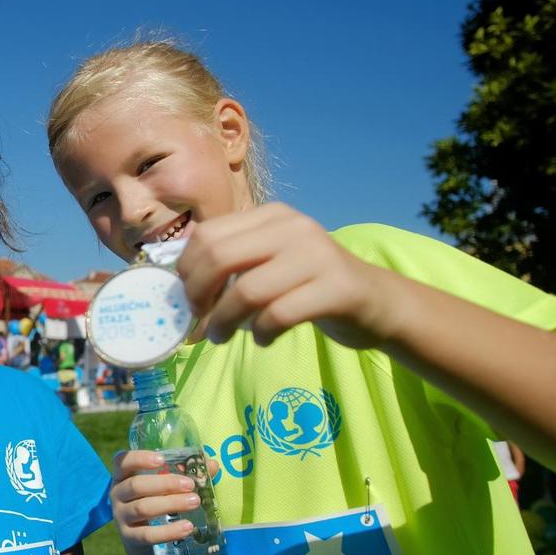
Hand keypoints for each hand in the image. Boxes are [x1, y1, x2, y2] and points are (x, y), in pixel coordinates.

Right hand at [110, 450, 216, 548]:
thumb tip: (212, 464)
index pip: (123, 461)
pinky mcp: (129, 538)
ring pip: (142, 508)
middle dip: (165, 484)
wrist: (144, 541)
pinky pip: (147, 534)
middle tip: (190, 485)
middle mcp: (117, 494)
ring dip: (170, 504)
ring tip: (194, 502)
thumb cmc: (157, 503)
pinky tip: (187, 527)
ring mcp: (121, 516)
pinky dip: (168, 531)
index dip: (139, 458)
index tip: (162, 460)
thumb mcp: (167, 487)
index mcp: (124, 475)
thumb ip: (187, 474)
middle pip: (136, 485)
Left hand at [177, 203, 396, 348]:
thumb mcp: (270, 263)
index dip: (187, 271)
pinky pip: (279, 314)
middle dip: (197, 295)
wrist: (376, 302)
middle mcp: (293, 227)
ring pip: (246, 290)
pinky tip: (263, 339)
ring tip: (220, 338)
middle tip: (199, 321)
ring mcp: (318, 255)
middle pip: (219, 257)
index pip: (208, 235)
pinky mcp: (337, 288)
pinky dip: (260, 333)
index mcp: (271, 216)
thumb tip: (179, 293)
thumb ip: (233, 265)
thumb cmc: (310, 286)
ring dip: (223, 322)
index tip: (187, 299)